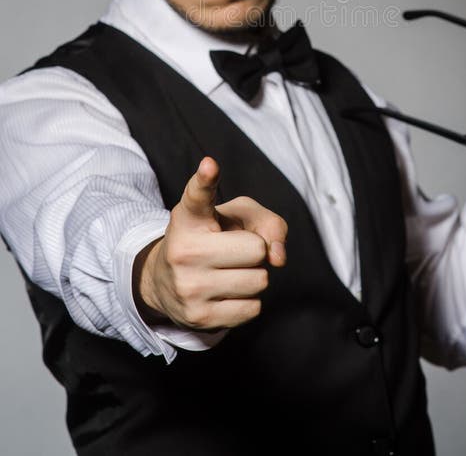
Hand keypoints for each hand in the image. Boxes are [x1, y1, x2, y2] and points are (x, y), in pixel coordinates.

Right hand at [133, 155, 287, 330]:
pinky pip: (253, 309)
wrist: (168, 282)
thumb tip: (278, 256)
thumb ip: (268, 222)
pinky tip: (226, 293)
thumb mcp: (236, 217)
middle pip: (256, 249)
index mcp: (190, 217)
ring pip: (259, 281)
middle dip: (255, 250)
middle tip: (232, 252)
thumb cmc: (213, 239)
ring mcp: (188, 287)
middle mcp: (183, 250)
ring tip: (229, 272)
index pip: (199, 195)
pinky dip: (248, 301)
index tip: (210, 166)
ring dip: (254, 277)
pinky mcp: (199, 318)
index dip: (206, 180)